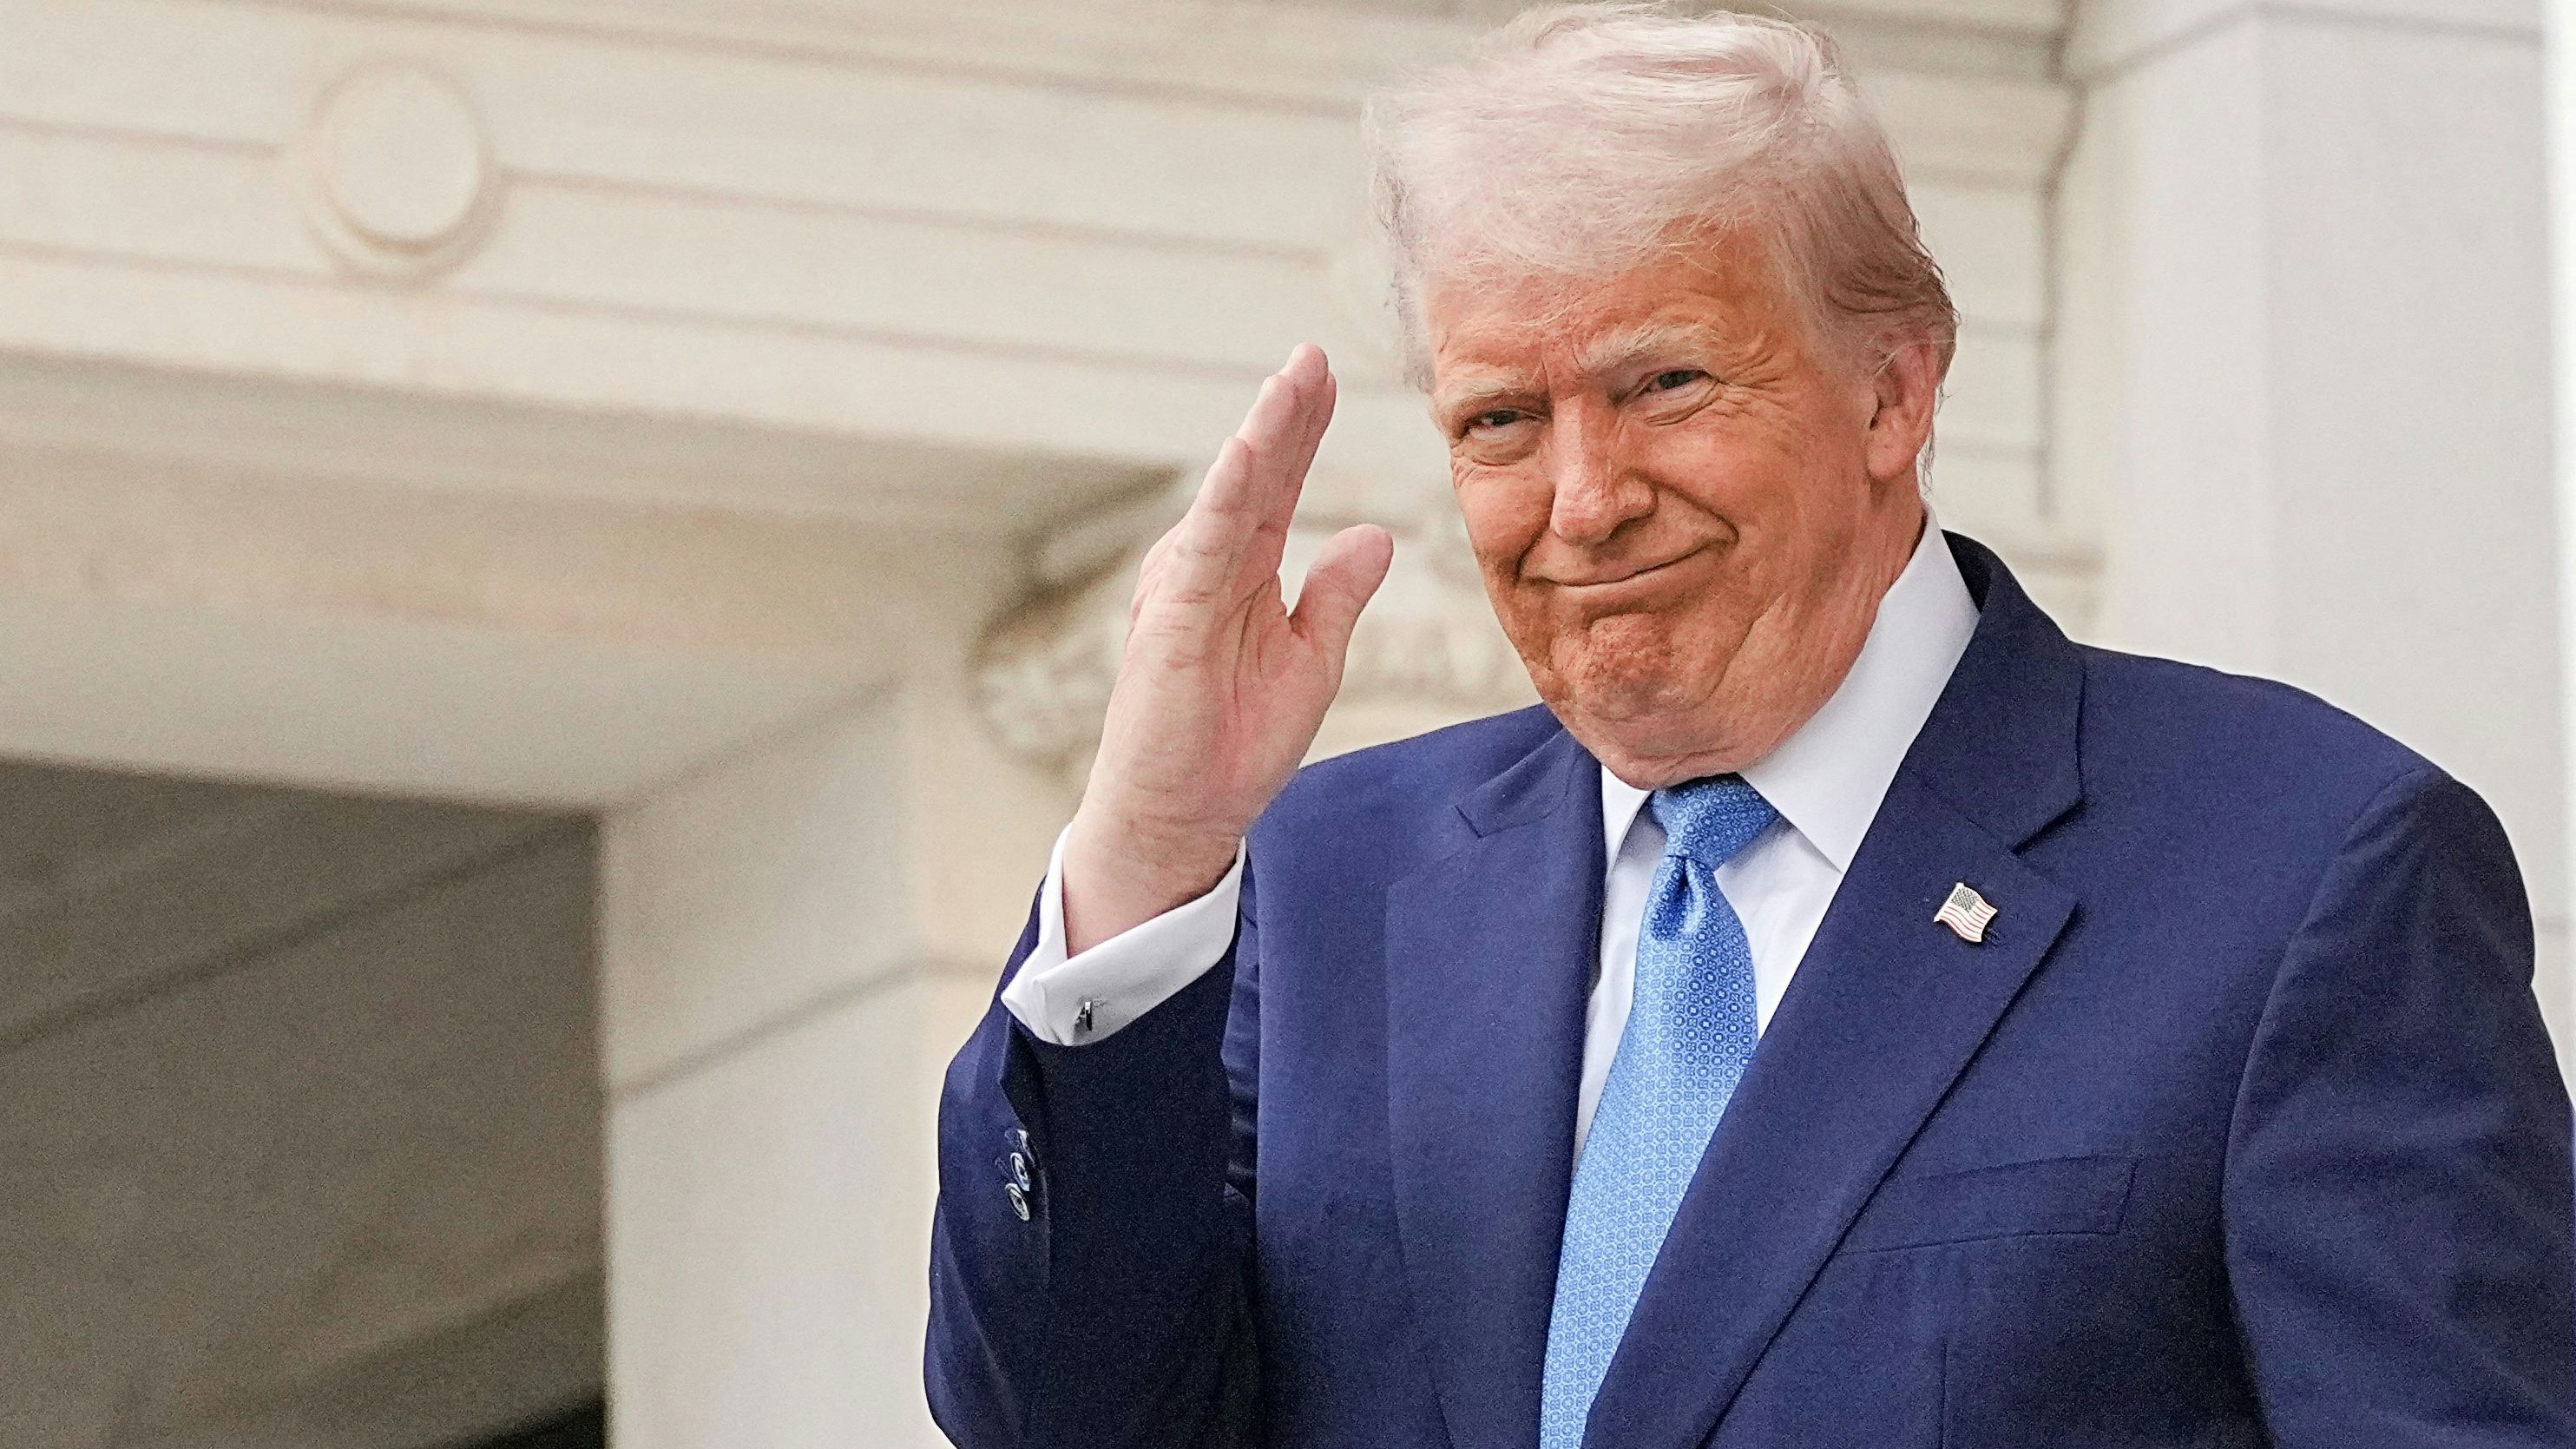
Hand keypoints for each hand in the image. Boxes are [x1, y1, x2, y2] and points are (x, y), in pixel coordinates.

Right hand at [1060, 345, 1393, 953]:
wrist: (1183, 817)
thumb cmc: (1234, 744)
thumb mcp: (1311, 662)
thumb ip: (1337, 596)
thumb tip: (1375, 533)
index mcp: (1246, 574)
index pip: (1278, 486)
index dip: (1301, 430)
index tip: (1326, 374)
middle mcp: (1210, 568)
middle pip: (1255, 475)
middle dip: (1285, 412)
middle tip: (1313, 351)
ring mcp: (1186, 590)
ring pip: (1229, 498)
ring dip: (1260, 437)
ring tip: (1291, 379)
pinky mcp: (1173, 622)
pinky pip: (1204, 549)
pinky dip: (1226, 499)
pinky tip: (1249, 455)